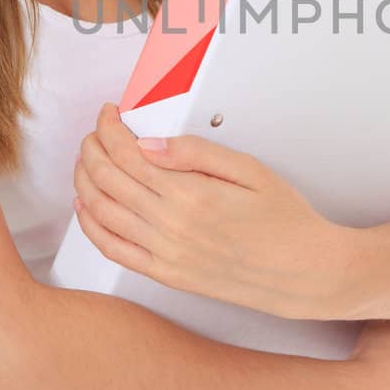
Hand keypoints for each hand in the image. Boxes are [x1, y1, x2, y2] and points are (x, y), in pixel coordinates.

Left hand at [73, 103, 357, 320]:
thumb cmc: (285, 219)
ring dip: (85, 179)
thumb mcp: (250, 170)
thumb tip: (150, 143)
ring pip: (102, 211)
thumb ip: (197, 153)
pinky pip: (113, 249)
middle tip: (96, 131)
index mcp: (191, 193)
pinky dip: (91, 224)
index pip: (128, 153)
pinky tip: (88, 205)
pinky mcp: (166, 275)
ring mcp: (164, 254)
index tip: (109, 113)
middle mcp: (170, 225)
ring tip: (88, 159)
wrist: (304, 273)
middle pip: (108, 178)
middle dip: (93, 147)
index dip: (109, 129)